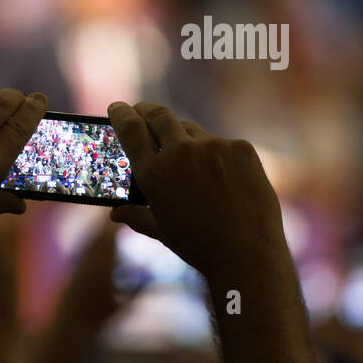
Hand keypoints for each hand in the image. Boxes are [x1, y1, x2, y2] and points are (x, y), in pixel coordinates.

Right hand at [106, 102, 287, 279]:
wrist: (247, 254)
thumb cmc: (199, 246)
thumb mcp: (161, 231)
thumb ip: (136, 216)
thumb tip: (115, 213)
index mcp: (154, 172)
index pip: (130, 129)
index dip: (121, 114)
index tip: (117, 107)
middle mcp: (181, 152)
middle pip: (159, 116)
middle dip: (148, 111)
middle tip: (143, 112)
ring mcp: (213, 147)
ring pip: (193, 132)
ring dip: (186, 141)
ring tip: (193, 166)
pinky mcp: (241, 148)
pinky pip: (223, 145)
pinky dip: (219, 157)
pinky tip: (226, 181)